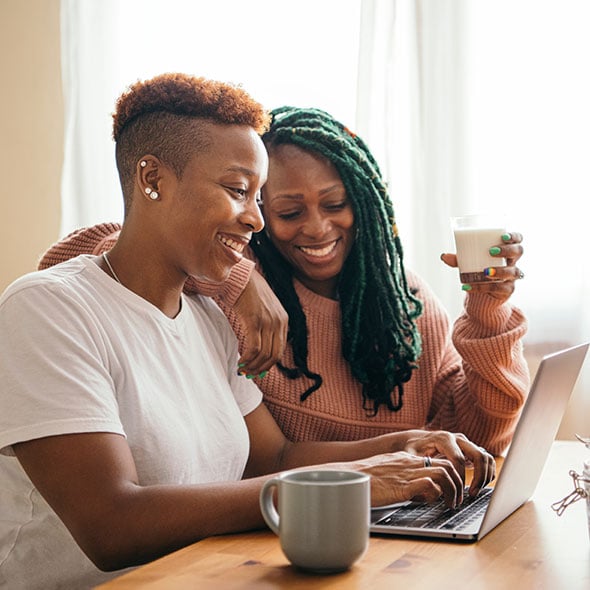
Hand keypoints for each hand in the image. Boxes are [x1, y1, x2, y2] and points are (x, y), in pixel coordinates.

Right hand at [233, 269, 287, 374]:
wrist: (240, 276)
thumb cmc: (248, 293)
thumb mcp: (265, 308)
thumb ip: (267, 324)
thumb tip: (260, 347)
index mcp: (284, 320)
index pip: (280, 350)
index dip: (268, 364)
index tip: (258, 371)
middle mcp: (279, 322)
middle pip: (274, 355)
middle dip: (261, 369)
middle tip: (249, 374)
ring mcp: (268, 321)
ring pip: (264, 354)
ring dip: (252, 366)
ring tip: (243, 370)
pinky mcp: (254, 321)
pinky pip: (254, 348)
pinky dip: (247, 358)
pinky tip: (240, 361)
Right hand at [339, 452, 463, 508]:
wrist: (348, 476)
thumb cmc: (362, 478)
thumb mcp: (385, 471)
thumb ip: (400, 475)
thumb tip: (411, 486)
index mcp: (405, 458)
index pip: (437, 461)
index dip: (450, 475)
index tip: (452, 488)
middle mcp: (409, 463)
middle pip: (447, 465)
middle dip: (458, 483)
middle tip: (457, 499)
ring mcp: (407, 473)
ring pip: (444, 474)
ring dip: (453, 490)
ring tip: (451, 504)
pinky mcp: (402, 486)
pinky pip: (430, 485)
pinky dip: (436, 494)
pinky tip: (432, 503)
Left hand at [403, 430, 495, 498]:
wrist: (418, 441)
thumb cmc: (414, 449)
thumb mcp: (411, 455)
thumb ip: (418, 465)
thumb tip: (429, 480)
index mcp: (444, 439)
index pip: (459, 459)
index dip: (460, 478)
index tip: (457, 493)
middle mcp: (458, 438)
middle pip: (478, 455)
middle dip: (479, 477)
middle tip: (472, 494)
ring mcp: (466, 443)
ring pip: (485, 457)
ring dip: (485, 476)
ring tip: (475, 492)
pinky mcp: (471, 449)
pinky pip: (487, 459)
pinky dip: (487, 473)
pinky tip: (479, 486)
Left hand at [441, 232, 523, 301]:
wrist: (482, 296)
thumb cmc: (479, 272)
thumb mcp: (469, 264)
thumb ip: (458, 260)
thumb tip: (443, 256)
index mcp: (505, 251)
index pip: (517, 239)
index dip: (514, 236)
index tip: (502, 236)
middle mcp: (512, 262)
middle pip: (518, 252)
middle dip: (507, 250)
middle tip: (491, 251)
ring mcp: (511, 277)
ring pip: (513, 272)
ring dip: (500, 270)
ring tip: (485, 272)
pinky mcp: (507, 290)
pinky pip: (499, 288)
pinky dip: (483, 287)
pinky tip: (470, 286)